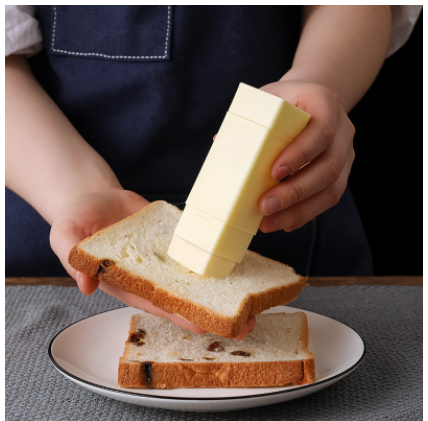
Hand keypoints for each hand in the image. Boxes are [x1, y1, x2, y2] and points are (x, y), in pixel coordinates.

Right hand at [50, 186, 255, 338]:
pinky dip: (216, 255)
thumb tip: (84, 285)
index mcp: (128, 282)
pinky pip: (197, 247)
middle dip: (214, 311)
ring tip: (255, 294)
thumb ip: (72, 259)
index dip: (183, 316)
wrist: (93, 197)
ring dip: (223, 287)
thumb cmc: (77, 218)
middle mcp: (152, 275)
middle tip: (248, 321)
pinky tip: (239, 259)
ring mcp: (166, 257)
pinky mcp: (175, 238)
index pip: (159, 304)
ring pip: (197, 276)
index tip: (208, 327)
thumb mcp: (65, 235)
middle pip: (186, 297)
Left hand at [258, 80, 354, 232]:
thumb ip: (249, 118)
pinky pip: (327, 198)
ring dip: (299, 210)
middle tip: (265, 206)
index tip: (274, 173)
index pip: (321, 132)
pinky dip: (304, 213)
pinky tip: (283, 223)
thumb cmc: (284, 100)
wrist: (310, 99)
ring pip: (331, 190)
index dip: (300, 155)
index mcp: (326, 104)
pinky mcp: (341, 173)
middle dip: (295, 192)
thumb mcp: (267, 99)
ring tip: (269, 222)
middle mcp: (342, 131)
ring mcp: (345, 154)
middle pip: (328, 167)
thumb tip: (218, 143)